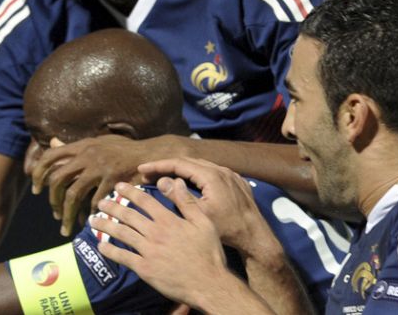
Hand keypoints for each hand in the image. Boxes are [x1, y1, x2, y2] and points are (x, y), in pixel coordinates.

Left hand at [30, 134, 187, 236]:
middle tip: (53, 212)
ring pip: (72, 194)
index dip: (38, 172)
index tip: (36, 189)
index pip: (50, 155)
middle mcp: (88, 154)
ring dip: (66, 214)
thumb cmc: (124, 149)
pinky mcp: (112, 180)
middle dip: (51, 199)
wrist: (151, 154)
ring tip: (64, 227)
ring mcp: (100, 167)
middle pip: (58, 178)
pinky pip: (93, 201)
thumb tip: (52, 142)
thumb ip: (75, 145)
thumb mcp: (98, 142)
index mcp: (82, 145)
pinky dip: (88, 213)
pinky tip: (89, 220)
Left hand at [90, 180, 230, 308]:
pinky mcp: (144, 269)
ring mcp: (148, 251)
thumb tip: (175, 181)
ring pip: (122, 234)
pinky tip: (101, 245)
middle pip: (128, 215)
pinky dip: (110, 251)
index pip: (144, 201)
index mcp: (169, 220)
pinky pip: (123, 257)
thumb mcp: (204, 223)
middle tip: (101, 202)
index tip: (118, 186)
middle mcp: (155, 233)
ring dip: (105, 225)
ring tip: (93, 220)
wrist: (208, 284)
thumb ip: (187, 202)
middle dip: (112, 207)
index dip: (130, 191)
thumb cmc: (209, 253)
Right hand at [137, 157, 280, 257]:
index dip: (158, 165)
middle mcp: (221, 170)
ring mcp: (230, 174)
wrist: (256, 236)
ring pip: (199, 166)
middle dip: (166, 167)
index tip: (142, 169)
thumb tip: (162, 181)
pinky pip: (210, 172)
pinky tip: (187, 184)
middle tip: (148, 175)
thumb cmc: (228, 228)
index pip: (179, 164)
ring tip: (163, 179)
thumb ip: (179, 197)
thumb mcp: (200, 214)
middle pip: (188, 162)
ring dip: (180, 171)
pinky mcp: (235, 181)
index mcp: (211, 175)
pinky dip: (194, 175)